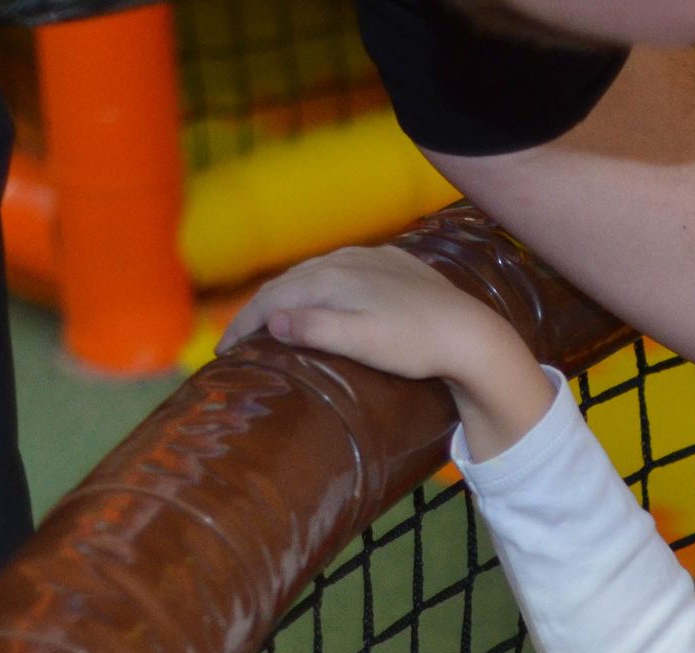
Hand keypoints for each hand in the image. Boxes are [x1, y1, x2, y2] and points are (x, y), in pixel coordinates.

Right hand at [219, 247, 553, 457]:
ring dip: (288, 295)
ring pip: (314, 273)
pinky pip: (343, 270)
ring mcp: (370, 258)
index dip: (242, 324)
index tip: (223, 352)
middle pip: (288, 282)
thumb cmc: (416, 345)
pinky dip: (320, 286)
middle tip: (237, 339)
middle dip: (258, 309)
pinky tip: (322, 298)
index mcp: (331, 278)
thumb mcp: (363, 342)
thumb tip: (271, 319)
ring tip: (271, 319)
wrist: (471, 333)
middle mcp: (345, 259)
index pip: (271, 298)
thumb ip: (316, 329)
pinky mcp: (394, 264)